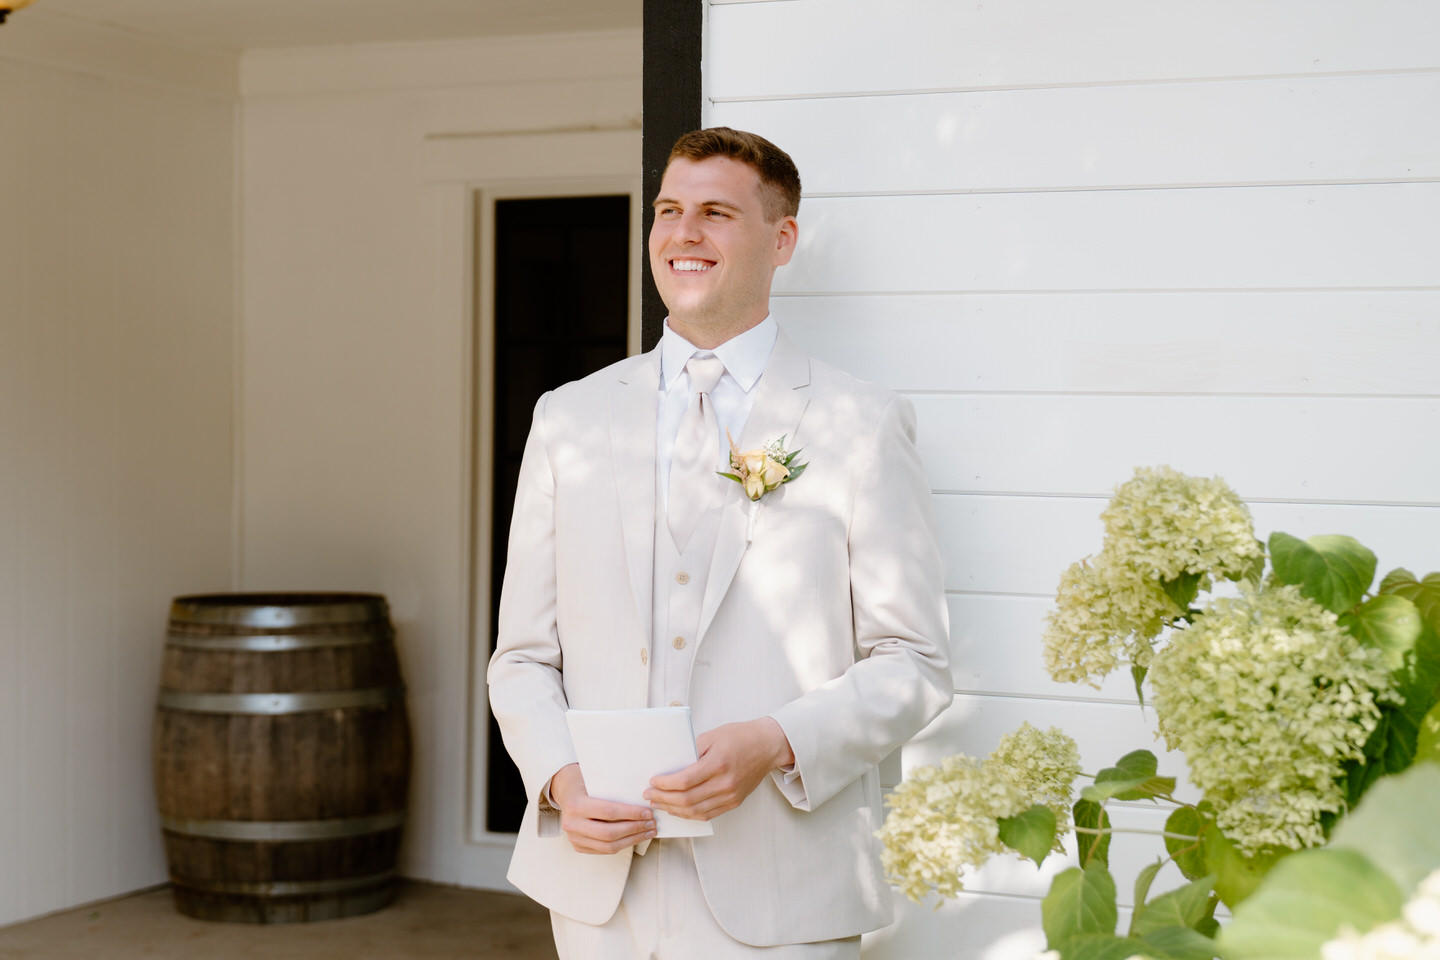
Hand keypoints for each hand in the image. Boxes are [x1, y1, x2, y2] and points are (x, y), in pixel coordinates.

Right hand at [549, 763, 655, 854]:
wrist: (566, 792)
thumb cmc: (585, 784)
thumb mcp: (595, 781)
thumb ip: (613, 790)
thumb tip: (644, 798)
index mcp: (576, 804)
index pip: (608, 812)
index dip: (630, 814)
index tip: (647, 812)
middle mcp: (572, 824)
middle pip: (609, 833)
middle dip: (634, 829)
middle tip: (651, 823)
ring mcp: (574, 838)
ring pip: (608, 846)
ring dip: (632, 840)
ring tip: (647, 832)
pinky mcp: (578, 846)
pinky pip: (604, 850)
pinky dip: (623, 845)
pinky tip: (635, 837)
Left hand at [644, 718, 794, 820]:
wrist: (767, 745)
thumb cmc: (740, 736)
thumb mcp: (712, 736)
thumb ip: (691, 752)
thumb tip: (670, 767)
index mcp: (718, 764)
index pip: (684, 781)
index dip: (664, 784)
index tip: (653, 781)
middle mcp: (725, 783)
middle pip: (687, 800)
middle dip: (664, 799)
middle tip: (649, 795)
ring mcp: (731, 795)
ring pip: (696, 811)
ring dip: (673, 809)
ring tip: (659, 804)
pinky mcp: (734, 802)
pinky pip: (708, 814)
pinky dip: (690, 814)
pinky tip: (678, 809)